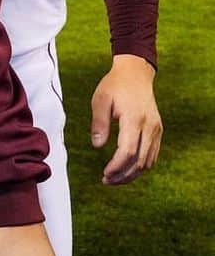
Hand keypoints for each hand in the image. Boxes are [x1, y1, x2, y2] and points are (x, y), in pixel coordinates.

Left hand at [91, 53, 161, 184]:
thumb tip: (97, 146)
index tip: (104, 174)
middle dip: (123, 175)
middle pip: (140, 161)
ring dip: (132, 173)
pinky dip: (140, 165)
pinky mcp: (158, 130)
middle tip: (106, 181)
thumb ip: (99, 123)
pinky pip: (152, 154)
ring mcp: (156, 129)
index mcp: (134, 119)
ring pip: (148, 161)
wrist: (136, 74)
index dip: (117, 166)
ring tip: (114, 178)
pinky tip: (126, 169)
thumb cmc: (114, 86)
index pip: (128, 151)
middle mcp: (149, 126)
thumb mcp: (100, 100)